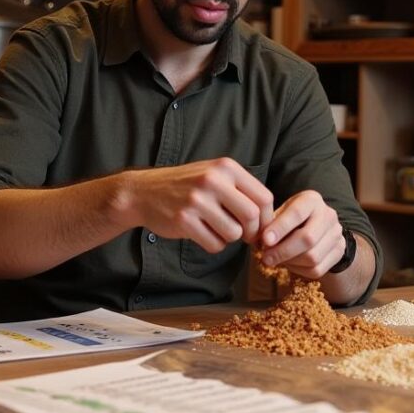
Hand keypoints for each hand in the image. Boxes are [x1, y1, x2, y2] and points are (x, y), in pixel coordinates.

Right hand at [124, 158, 273, 252]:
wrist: (144, 192)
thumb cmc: (186, 186)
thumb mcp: (214, 174)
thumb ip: (241, 190)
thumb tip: (269, 219)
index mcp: (226, 167)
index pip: (263, 197)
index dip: (266, 217)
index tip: (259, 226)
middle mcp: (213, 181)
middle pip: (251, 216)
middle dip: (251, 232)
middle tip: (243, 236)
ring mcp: (197, 200)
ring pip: (234, 233)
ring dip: (229, 238)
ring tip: (217, 229)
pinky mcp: (184, 220)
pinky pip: (214, 244)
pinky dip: (213, 245)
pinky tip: (202, 234)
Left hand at [257, 190, 344, 278]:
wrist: (318, 228)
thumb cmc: (291, 220)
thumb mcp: (281, 213)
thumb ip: (270, 224)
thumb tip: (258, 240)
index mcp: (312, 200)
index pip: (297, 213)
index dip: (280, 228)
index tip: (265, 240)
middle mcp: (328, 214)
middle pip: (308, 238)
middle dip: (283, 251)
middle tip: (266, 258)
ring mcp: (336, 234)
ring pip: (312, 257)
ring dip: (290, 262)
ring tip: (276, 260)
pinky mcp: (339, 252)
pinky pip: (317, 269)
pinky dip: (299, 270)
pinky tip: (290, 264)